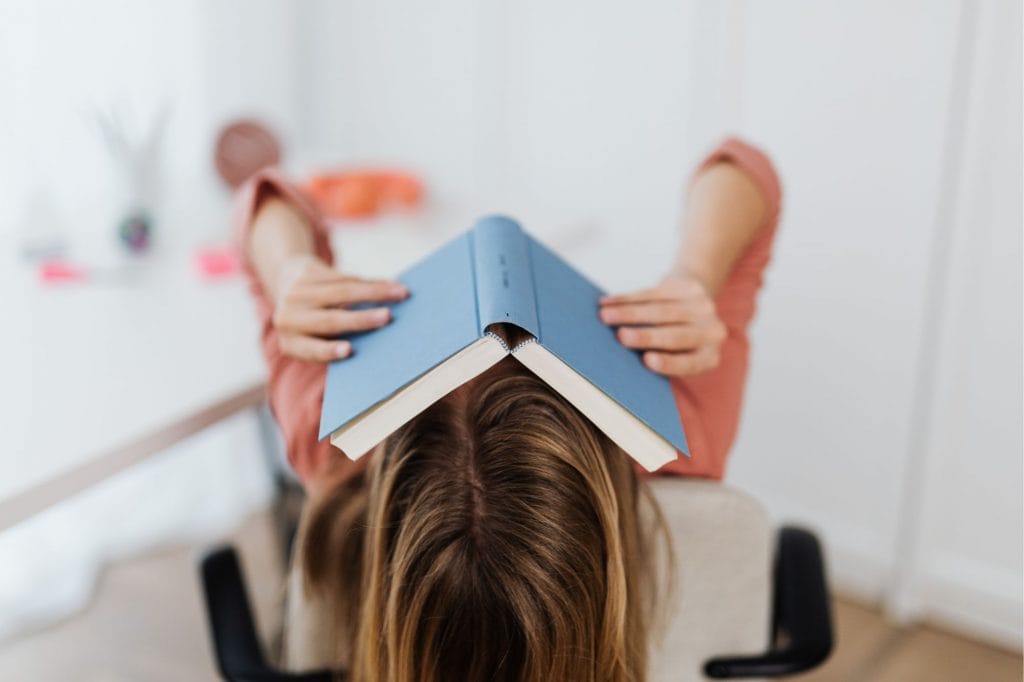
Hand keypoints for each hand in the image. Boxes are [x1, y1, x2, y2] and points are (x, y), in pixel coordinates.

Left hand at [271, 256, 408, 361]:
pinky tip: (391, 285)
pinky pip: (346, 278)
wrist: (285, 282)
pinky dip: (372, 282)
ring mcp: (297, 293)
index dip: (329, 350)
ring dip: (376, 293)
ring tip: (400, 294)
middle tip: (388, 318)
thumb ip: (335, 341)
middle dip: (361, 319)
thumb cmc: (311, 324)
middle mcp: (289, 318)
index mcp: (290, 343)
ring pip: (342, 292)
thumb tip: (377, 336)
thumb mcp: (313, 338)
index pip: (311, 349)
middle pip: (329, 320)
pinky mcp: (309, 273)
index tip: (349, 350)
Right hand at [598, 274, 726, 377]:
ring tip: (605, 316)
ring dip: (629, 313)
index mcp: (709, 358)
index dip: (668, 362)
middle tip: (621, 337)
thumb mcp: (676, 358)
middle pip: (676, 335)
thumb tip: (623, 357)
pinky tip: (608, 302)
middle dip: (646, 336)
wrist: (697, 307)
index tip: (647, 360)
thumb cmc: (677, 345)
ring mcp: (704, 308)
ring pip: (662, 310)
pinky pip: (654, 293)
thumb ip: (659, 360)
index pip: (689, 364)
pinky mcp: (691, 288)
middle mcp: (713, 334)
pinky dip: (627, 298)